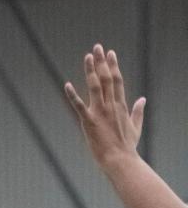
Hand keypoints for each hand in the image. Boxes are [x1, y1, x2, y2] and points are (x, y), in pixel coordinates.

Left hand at [65, 45, 144, 169]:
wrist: (120, 160)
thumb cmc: (127, 147)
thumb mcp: (136, 126)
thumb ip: (138, 111)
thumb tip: (142, 99)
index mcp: (121, 105)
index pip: (117, 80)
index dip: (113, 65)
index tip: (110, 53)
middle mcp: (111, 105)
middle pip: (107, 78)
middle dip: (102, 61)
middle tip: (97, 47)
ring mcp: (100, 113)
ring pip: (95, 86)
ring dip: (91, 70)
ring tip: (88, 56)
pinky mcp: (89, 122)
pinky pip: (79, 106)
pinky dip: (73, 95)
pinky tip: (66, 85)